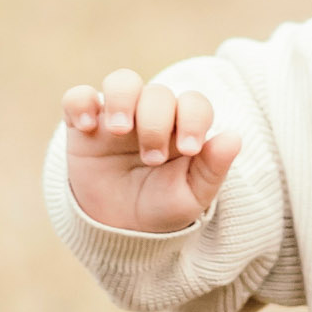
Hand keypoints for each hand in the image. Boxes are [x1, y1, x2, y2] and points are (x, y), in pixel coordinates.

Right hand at [61, 70, 241, 233]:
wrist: (119, 229)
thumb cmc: (161, 208)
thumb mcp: (191, 197)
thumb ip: (213, 168)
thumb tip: (234, 136)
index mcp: (182, 128)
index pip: (194, 103)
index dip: (194, 119)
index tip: (189, 149)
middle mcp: (151, 115)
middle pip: (159, 93)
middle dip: (157, 123)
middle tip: (153, 159)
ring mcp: (116, 116)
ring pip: (122, 81)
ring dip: (123, 99)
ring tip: (120, 130)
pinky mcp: (82, 125)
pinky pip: (78, 97)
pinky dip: (81, 103)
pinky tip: (88, 126)